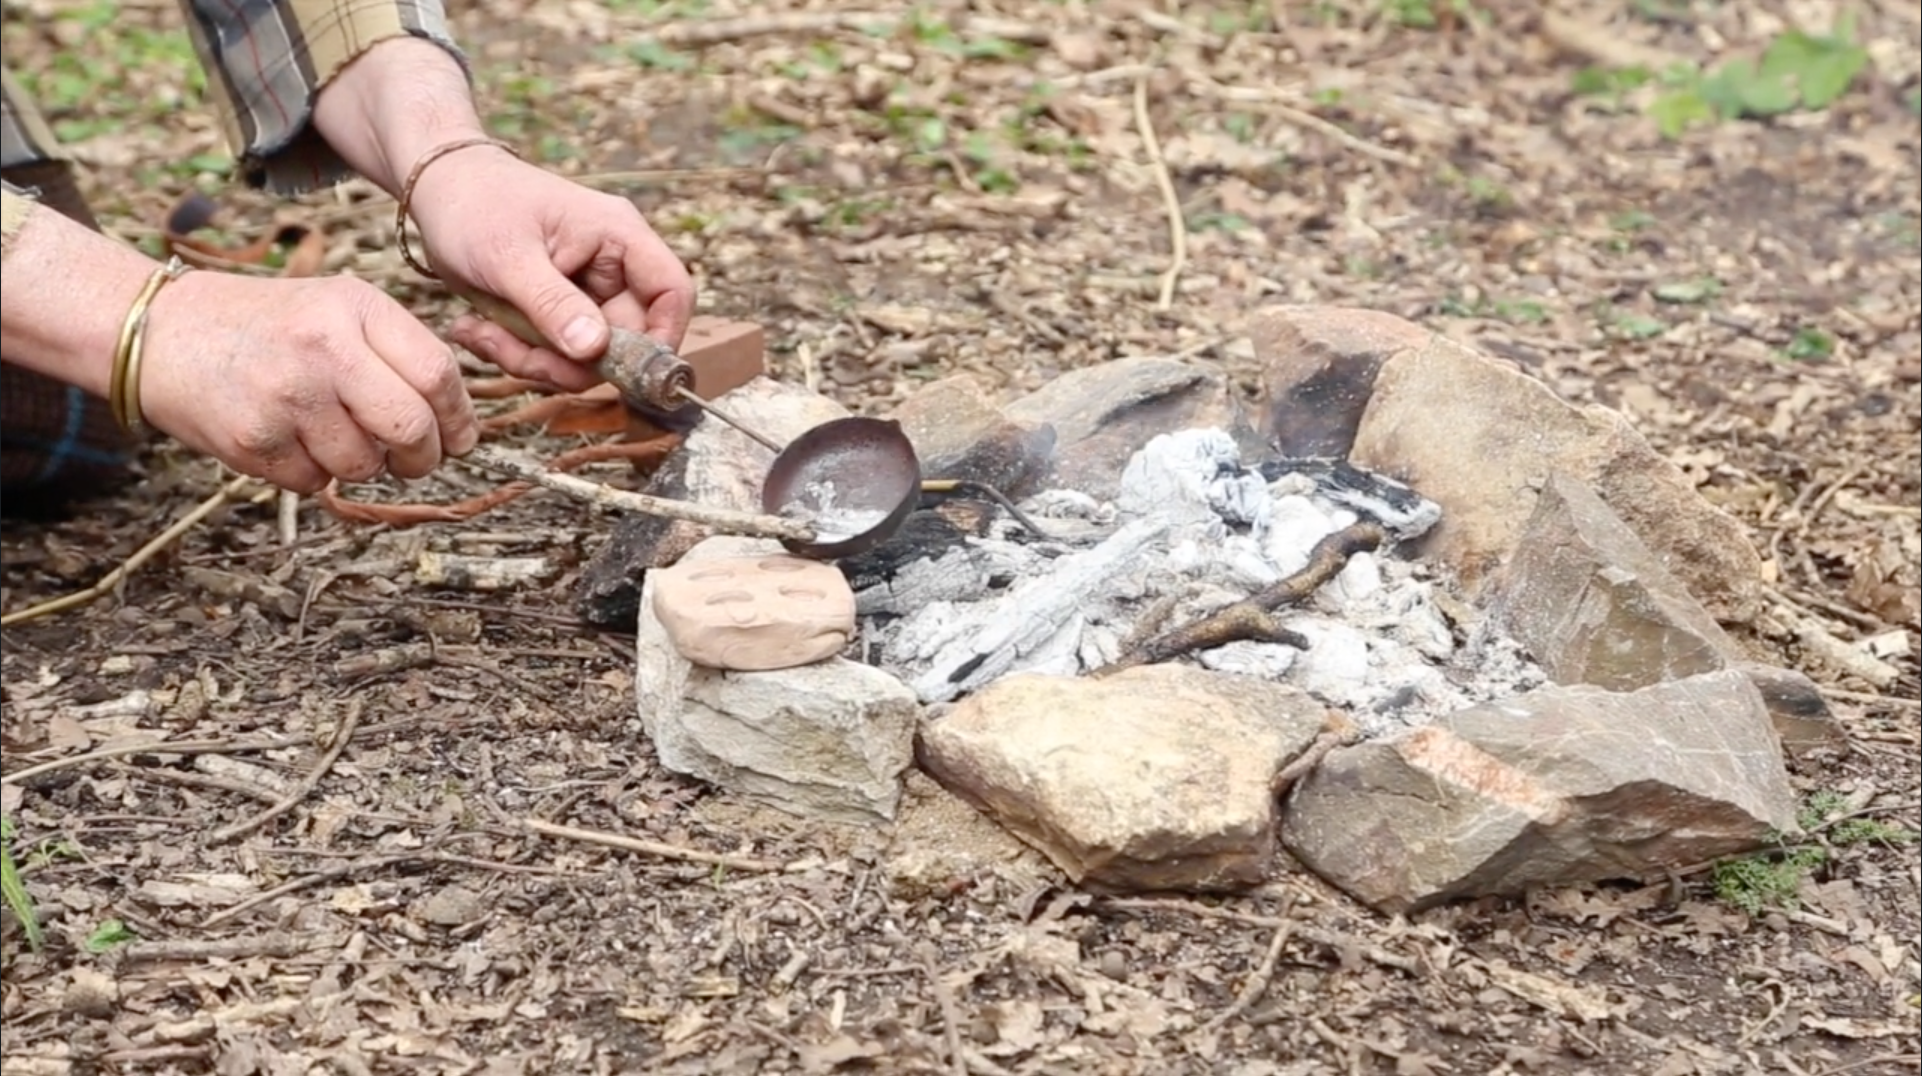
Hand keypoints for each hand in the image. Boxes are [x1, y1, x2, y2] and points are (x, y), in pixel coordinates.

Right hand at [138, 271, 479, 492]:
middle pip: (411, 428)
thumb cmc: (268, 326)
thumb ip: (398, 352)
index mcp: (355, 307)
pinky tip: (290, 440)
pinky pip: (314, 483)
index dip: (459, 418)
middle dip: (422, 457)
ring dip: (361, 466)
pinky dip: (313, 474)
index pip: (438, 374)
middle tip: (413, 460)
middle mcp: (324, 347)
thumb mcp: (337, 308)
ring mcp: (287, 395)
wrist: (162, 331)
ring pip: (364, 465)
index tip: (459, 439)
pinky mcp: (253, 439)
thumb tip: (458, 422)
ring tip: (334, 436)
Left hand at [406, 147, 695, 391]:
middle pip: (625, 340)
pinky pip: (555, 354)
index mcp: (618, 237)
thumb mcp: (508, 257)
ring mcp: (585, 292)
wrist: (436, 190)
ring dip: (533, 361)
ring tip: (483, 335)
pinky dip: (516, 354)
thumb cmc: (472, 204)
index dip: (662, 339)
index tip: (623, 373)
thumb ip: (553, 305)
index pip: (672, 292)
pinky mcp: (558, 312)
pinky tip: (477, 330)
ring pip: (586, 357)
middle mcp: (612, 267)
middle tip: (513, 354)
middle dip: (569, 361)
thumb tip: (594, 350)